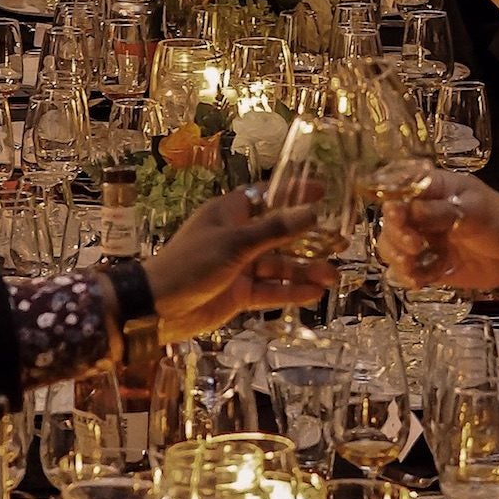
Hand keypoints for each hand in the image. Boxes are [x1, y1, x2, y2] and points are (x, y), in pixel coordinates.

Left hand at [144, 188, 336, 341]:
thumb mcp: (234, 244)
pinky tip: (313, 294)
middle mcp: (236, 237)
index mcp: (229, 213)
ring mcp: (239, 266)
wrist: (158, 308)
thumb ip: (274, 230)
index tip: (322, 190)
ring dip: (304, 270)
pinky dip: (290, 292)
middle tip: (341, 241)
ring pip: (278, 265)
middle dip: (309, 239)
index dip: (293, 192)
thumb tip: (312, 213)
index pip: (266, 195)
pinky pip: (270, 290)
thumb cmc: (190, 265)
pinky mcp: (239, 293)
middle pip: (279, 233)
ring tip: (332, 277)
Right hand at [376, 170, 498, 292]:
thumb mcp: (476, 210)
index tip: (396, 214)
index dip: (392, 200)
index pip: (400, 189)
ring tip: (411, 267)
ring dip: (396, 256)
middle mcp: (421, 212)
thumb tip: (409, 211)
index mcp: (433, 189)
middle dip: (396, 234)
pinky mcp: (428, 264)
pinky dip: (408, 276)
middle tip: (415, 245)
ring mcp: (423, 239)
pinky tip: (417, 281)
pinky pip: (407, 270)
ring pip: (392, 246)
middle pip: (391, 220)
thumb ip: (442, 211)